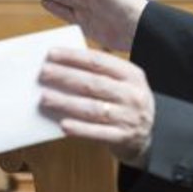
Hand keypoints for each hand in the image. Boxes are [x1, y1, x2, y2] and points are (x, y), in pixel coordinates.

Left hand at [39, 46, 154, 166]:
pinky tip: (63, 125)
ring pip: (93, 108)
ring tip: (45, 98)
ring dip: (66, 102)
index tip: (51, 54)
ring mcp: (128, 117)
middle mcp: (132, 95)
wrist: (149, 134)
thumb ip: (100, 73)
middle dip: (66, 77)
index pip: (99, 62)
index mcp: (132, 75)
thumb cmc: (126, 103)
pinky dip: (80, 129)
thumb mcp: (123, 83)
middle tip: (43, 73)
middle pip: (93, 83)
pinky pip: (98, 133)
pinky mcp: (123, 137)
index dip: (74, 57)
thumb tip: (62, 65)